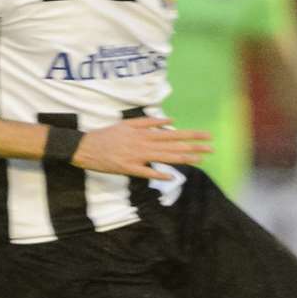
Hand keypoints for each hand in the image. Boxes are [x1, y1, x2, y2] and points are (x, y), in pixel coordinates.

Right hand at [72, 117, 210, 180]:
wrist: (86, 147)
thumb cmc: (107, 135)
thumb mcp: (127, 123)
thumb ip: (149, 122)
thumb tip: (170, 121)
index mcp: (144, 133)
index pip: (173, 134)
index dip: (191, 135)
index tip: (207, 136)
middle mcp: (143, 144)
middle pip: (173, 145)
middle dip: (193, 147)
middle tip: (211, 148)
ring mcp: (136, 157)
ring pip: (164, 158)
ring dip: (182, 159)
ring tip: (199, 160)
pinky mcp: (128, 168)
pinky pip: (146, 172)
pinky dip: (159, 174)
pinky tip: (172, 176)